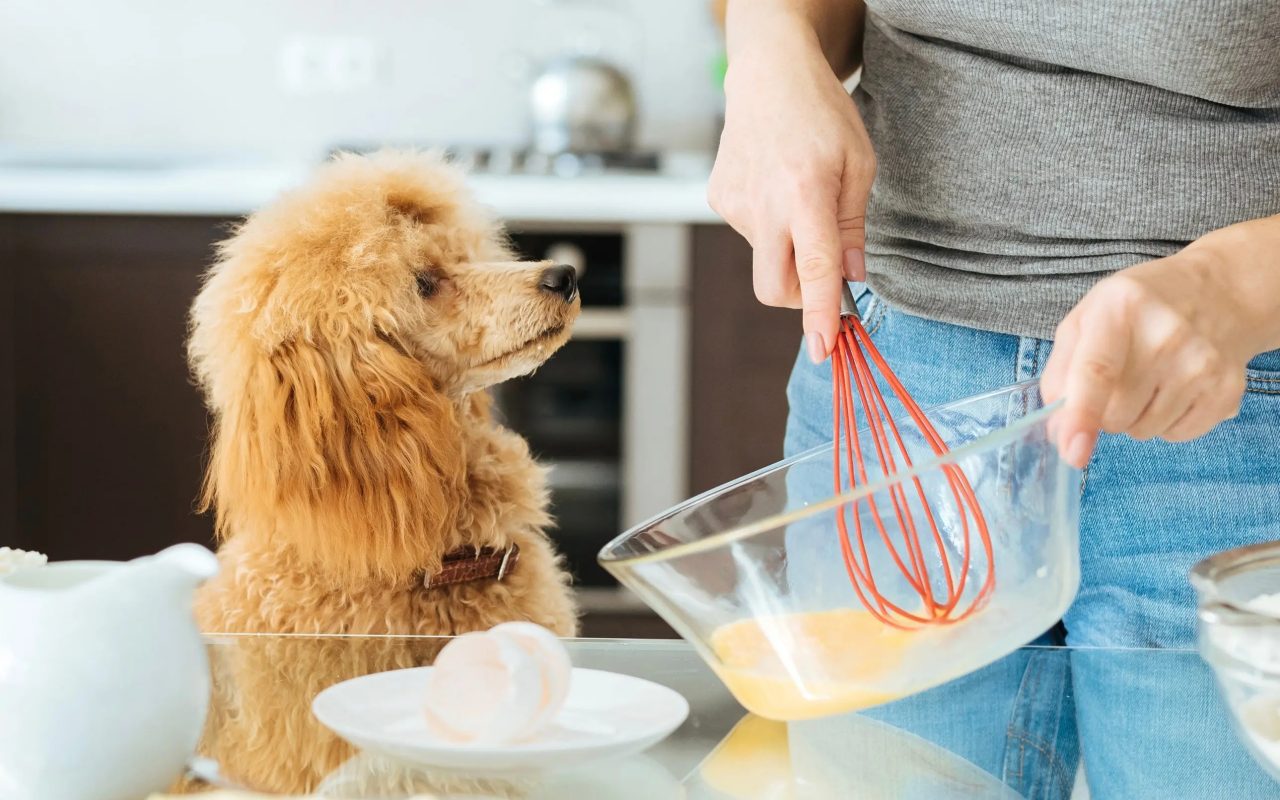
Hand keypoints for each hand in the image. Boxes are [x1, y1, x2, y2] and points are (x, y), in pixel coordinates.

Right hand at [707, 7, 875, 363]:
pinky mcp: (719, 200)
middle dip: (798, 298)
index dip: (820, 314)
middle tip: (823, 273)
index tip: (824, 349)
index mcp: (805, 193)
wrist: (767, 75)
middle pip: (773, 287)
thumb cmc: (822, 115)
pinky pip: (751, 233)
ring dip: (787, 245)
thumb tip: (852, 277)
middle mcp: (763, 205)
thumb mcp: (859, 164)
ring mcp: (734, 205)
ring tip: (798, 193)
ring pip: (765, 257)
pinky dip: (769, 224)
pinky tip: (775, 184)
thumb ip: (854, 226)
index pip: (813, 268)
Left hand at [1040, 239, 1265, 468]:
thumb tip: (1057, 431)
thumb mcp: (1086, 319)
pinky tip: (1174, 389)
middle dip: (1104, 411)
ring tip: (1150, 378)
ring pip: (1144, 431)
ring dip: (1135, 418)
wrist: (1219, 293)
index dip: (1080, 415)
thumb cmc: (1138, 310)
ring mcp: (1202, 363)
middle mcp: (1166, 334)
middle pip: (1115, 414)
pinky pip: (1177, 435)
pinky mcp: (1227, 389)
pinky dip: (1167, 423)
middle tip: (1120, 378)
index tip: (1072, 451)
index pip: (1097, 371)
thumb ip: (1060, 372)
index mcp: (1120, 307)